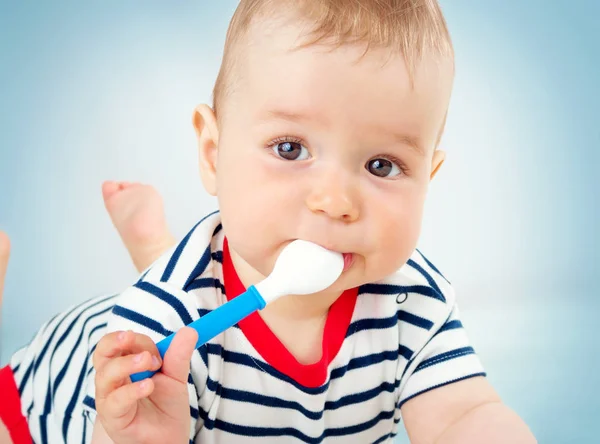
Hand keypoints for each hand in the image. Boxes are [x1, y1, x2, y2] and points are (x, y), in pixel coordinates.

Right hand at [93, 328, 197, 443]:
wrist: (169, 439)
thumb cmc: (166, 407)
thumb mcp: (175, 377)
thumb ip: (178, 356)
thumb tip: (189, 331)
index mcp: (125, 365)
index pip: (120, 343)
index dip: (137, 340)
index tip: (156, 349)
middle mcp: (113, 380)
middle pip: (102, 353)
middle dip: (115, 342)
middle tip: (130, 337)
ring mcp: (110, 399)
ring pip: (105, 375)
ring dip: (126, 364)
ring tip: (151, 363)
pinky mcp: (113, 418)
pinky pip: (114, 401)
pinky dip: (131, 390)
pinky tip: (148, 386)